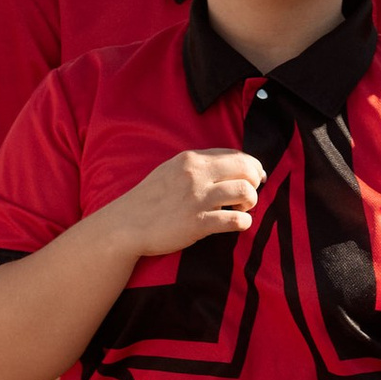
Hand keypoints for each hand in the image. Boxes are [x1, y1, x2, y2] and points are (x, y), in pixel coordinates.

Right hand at [112, 149, 264, 258]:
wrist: (125, 225)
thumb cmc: (150, 199)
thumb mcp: (171, 170)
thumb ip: (198, 166)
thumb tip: (232, 166)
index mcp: (190, 159)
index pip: (236, 154)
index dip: (252, 166)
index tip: (254, 178)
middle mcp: (195, 175)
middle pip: (246, 168)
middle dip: (255, 182)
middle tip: (248, 195)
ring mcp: (196, 199)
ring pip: (246, 192)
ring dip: (251, 202)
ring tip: (241, 209)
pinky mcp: (197, 223)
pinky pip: (236, 220)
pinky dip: (243, 222)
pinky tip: (237, 224)